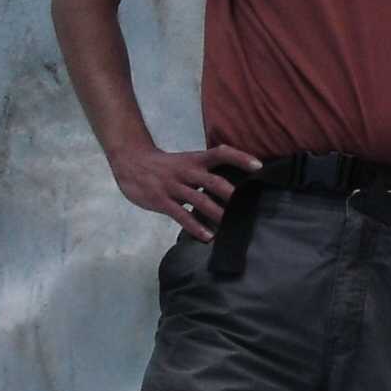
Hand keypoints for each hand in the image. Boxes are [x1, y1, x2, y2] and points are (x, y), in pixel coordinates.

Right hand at [111, 141, 264, 239]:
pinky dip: (196, 227)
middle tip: (247, 207)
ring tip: (231, 226)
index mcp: (195, 159)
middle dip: (231, 194)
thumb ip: (206, 171)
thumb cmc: (165, 166)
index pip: (221, 153)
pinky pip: (181, 215)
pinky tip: (208, 237)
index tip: (258, 166)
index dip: (240, 158)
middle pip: (213, 180)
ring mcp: (174, 186)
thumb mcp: (186, 161)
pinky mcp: (162, 201)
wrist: (131, 162)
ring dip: (217, 213)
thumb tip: (233, 186)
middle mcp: (187, 171)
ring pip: (199, 200)